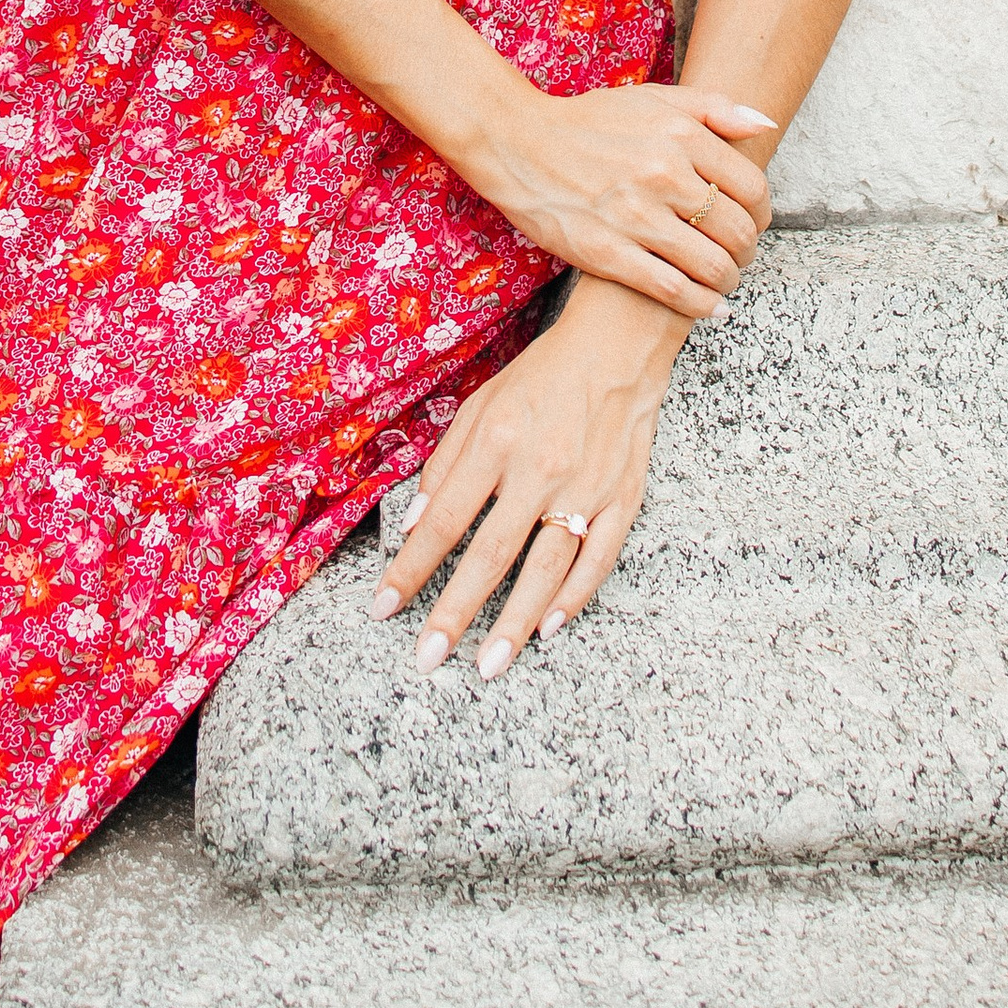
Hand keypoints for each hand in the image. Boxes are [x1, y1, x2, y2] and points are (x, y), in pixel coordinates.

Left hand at [374, 277, 683, 677]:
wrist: (619, 344)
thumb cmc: (542, 376)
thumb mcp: (481, 403)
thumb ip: (445, 464)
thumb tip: (412, 525)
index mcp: (497, 440)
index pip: (443, 518)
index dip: (410, 567)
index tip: (384, 608)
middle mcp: (540, 467)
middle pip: (490, 554)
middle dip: (454, 611)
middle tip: (427, 658)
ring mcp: (586, 485)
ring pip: (545, 567)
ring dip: (513, 621)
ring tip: (488, 664)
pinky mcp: (624, 496)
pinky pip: (599, 557)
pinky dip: (574, 595)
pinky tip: (548, 627)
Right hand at [473, 81, 774, 318]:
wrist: (520, 144)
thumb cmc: (590, 121)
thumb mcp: (653, 98)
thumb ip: (715, 107)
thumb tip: (764, 126)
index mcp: (681, 135)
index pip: (752, 187)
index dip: (764, 212)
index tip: (755, 221)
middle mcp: (664, 175)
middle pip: (737, 230)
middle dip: (748, 250)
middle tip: (740, 255)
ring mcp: (636, 217)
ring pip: (712, 266)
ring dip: (729, 280)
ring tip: (725, 280)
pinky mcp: (610, 254)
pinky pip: (675, 292)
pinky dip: (703, 306)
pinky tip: (712, 307)